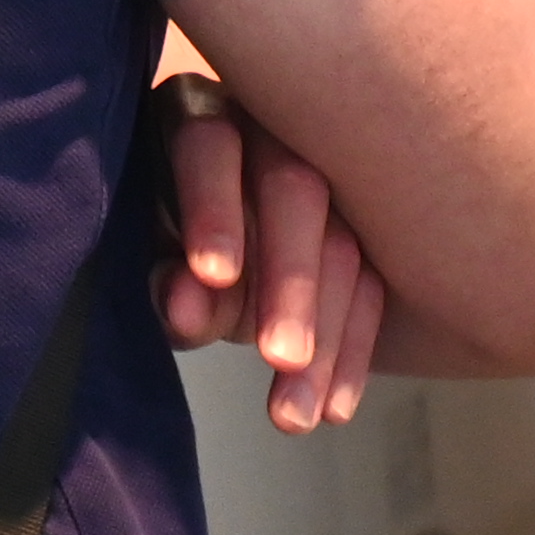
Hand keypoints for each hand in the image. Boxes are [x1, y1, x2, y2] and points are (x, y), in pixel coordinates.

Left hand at [152, 66, 390, 432]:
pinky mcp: (369, 223)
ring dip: (328, 334)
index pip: (209, 148)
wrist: (218, 244)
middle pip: (295, 188)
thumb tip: (189, 305)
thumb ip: (171, 284)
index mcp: (197, 119)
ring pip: (346, 241)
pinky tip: (335, 407)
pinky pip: (376, 283)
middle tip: (280, 357)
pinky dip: (353, 349)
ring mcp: (332, 174)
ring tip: (300, 415)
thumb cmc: (167, 245)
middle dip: (290, 278)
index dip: (213, 209)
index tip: (213, 275)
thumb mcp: (159, 261)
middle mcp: (275, 128)